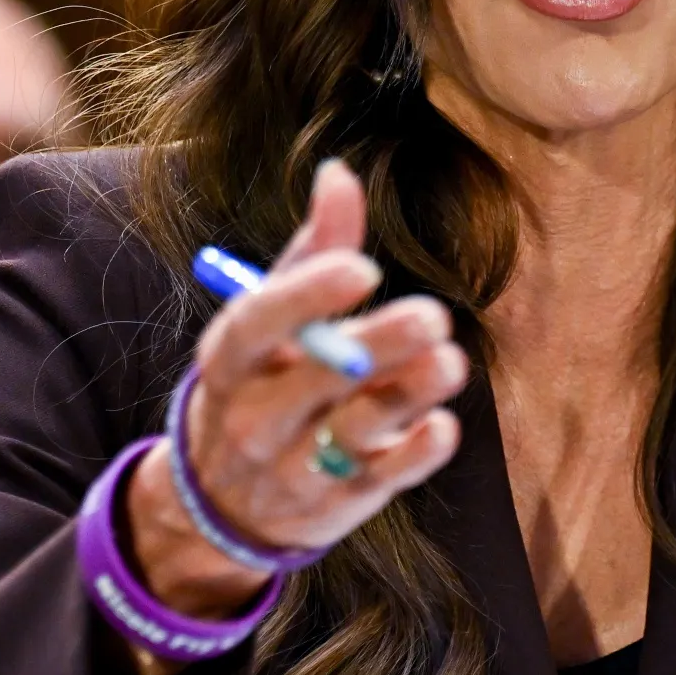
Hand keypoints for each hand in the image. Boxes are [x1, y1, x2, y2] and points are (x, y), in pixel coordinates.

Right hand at [124, 159, 467, 617]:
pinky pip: (380, 481)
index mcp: (231, 359)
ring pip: (354, 431)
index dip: (307, 295)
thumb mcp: (270, 318)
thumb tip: (340, 172)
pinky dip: (413, 456)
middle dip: (375, 347)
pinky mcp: (340, 502)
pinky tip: (443, 426)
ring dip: (406, 397)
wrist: (225, 501)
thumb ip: (313, 247)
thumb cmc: (263, 377)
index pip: (258, 324)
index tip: (363, 267)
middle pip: (315, 379)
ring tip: (450, 361)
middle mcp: (255, 416)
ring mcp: (295, 466)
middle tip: (432, 315)